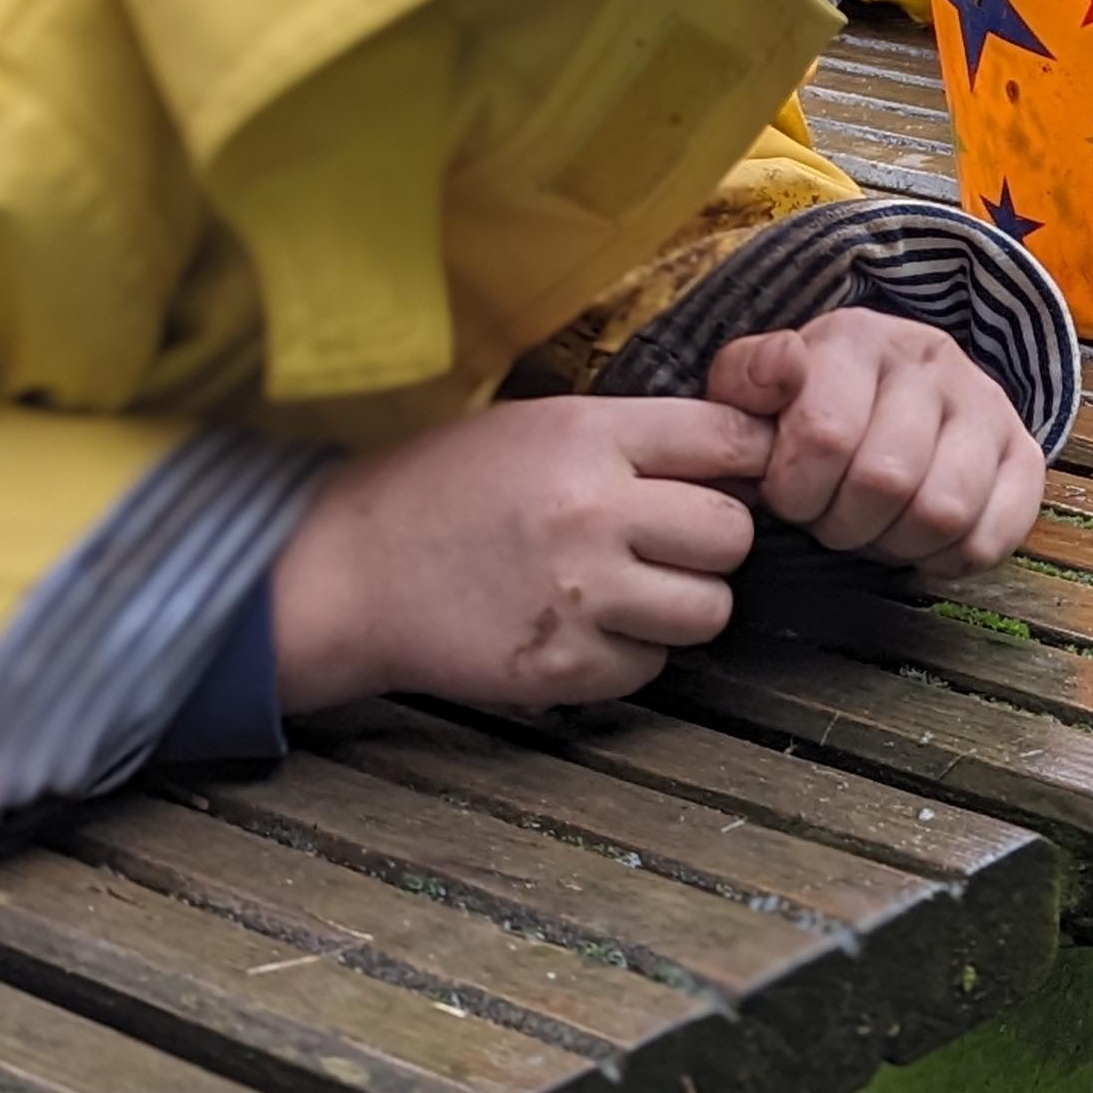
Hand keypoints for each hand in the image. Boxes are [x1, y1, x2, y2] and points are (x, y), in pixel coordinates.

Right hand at [272, 395, 772, 716]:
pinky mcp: (564, 667)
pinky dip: (632, 654)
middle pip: (733, 534)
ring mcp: (581, 596)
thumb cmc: (443, 489)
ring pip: (709, 609)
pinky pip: (652, 666)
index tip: (735, 477)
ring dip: (682, 605)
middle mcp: (594, 512)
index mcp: (589, 436)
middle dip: (712, 542)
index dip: (746, 460)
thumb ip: (633, 437)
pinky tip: (584, 628)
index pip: (730, 439)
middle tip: (668, 543)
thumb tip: (740, 454)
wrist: (346, 572)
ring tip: (629, 589)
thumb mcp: (536, 425)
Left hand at [706, 307, 1044, 580]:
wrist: (891, 394)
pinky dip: (947, 561)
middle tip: (830, 518)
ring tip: (874, 529)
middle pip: (886, 480)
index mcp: (858, 338)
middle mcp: (932, 359)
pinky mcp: (1023, 455)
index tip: (787, 494)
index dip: (794, 491)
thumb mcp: (756, 385)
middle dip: (842, 524)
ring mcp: (987, 405)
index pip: (826, 435)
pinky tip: (919, 544)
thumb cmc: (810, 406)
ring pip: (944, 511)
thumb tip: (783, 369)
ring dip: (895, 544)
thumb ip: (745, 378)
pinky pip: (992, 536)